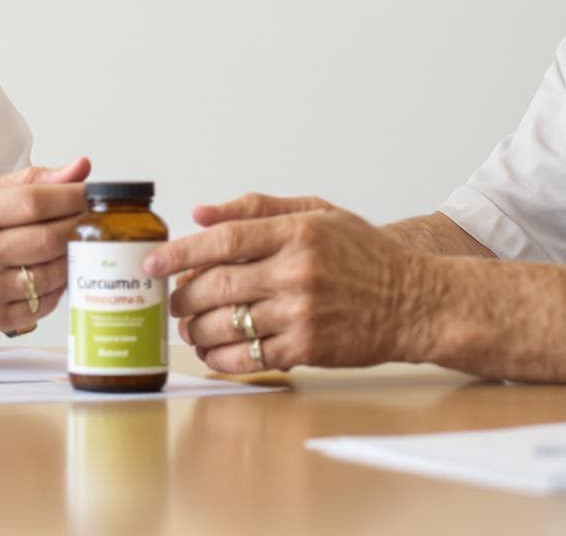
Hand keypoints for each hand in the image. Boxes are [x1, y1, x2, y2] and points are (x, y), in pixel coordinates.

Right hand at [0, 157, 90, 334]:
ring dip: (69, 259)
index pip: (35, 202)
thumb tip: (79, 169)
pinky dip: (56, 290)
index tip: (86, 194)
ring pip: (50, 275)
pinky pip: (41, 305)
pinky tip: (51, 275)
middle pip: (48, 239)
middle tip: (83, 220)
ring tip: (68, 247)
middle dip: (76, 227)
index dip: (71, 197)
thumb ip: (29, 181)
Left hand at [145, 192, 439, 371]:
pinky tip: (211, 352)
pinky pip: (249, 357)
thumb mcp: (318, 213)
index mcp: (297, 232)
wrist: (413, 302)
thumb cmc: (364, 255)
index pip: (223, 240)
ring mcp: (302, 313)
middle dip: (182, 296)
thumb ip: (257, 208)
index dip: (180, 252)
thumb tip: (201, 214)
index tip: (152, 263)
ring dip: (196, 329)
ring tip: (188, 327)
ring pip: (228, 324)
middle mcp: (297, 272)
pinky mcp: (308, 349)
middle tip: (170, 300)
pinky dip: (221, 357)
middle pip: (217, 285)